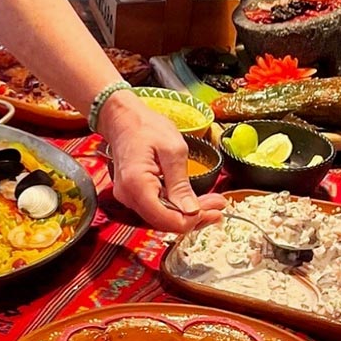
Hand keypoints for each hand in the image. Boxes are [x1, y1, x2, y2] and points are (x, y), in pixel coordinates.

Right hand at [100, 93, 225, 232]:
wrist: (123, 118)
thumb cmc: (145, 127)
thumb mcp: (173, 150)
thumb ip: (181, 184)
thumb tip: (192, 211)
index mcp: (137, 185)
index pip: (166, 219)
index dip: (193, 221)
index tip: (214, 211)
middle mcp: (129, 197)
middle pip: (165, 222)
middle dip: (194, 218)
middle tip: (218, 208)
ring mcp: (129, 197)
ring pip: (161, 218)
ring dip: (186, 214)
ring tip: (210, 203)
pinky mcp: (134, 195)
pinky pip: (157, 208)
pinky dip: (176, 207)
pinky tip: (192, 201)